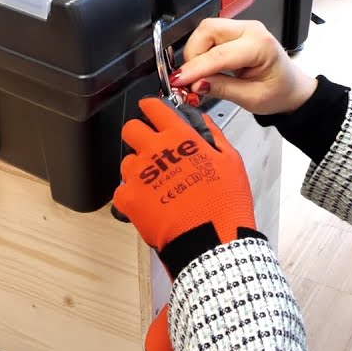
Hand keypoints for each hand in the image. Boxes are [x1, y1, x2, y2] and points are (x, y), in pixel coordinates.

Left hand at [113, 96, 258, 350]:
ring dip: (138, 169)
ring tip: (157, 185)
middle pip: (131, 128)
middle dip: (139, 134)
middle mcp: (155, 151)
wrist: (213, 243)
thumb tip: (200, 121)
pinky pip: (121, 190)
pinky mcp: (128, 199)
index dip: (151, 107)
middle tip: (152, 149)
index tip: (151, 111)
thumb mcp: (230, 161)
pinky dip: (132, 196)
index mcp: (179, 137)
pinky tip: (150, 204)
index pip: (154, 107)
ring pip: (126, 161)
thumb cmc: (225, 205)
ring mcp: (138, 175)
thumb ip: (212, 134)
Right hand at [169, 18, 318, 115]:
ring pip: (205, 30)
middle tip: (189, 80)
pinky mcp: (234, 32)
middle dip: (193, 55)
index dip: (195, 68)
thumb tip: (194, 84)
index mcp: (261, 46)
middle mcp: (251, 30)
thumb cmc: (279, 92)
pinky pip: (209, 35)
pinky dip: (200, 52)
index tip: (178, 81)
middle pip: (207, 30)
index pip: (219, 54)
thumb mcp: (251, 98)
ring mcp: (242, 28)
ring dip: (195, 53)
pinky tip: (203, 70)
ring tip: (196, 77)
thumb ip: (221, 89)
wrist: (292, 89)